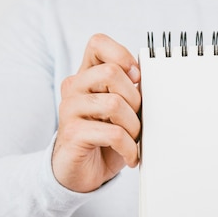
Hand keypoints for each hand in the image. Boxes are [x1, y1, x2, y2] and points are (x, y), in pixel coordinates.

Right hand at [52, 34, 140, 192]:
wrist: (83, 173)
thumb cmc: (106, 138)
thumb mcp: (123, 111)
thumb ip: (131, 91)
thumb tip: (147, 80)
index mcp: (88, 75)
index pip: (98, 43)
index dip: (122, 55)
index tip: (137, 78)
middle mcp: (75, 87)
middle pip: (111, 72)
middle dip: (134, 98)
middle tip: (137, 118)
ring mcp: (70, 109)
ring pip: (114, 104)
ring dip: (134, 126)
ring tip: (134, 139)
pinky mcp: (72, 133)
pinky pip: (113, 133)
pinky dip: (129, 147)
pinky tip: (130, 156)